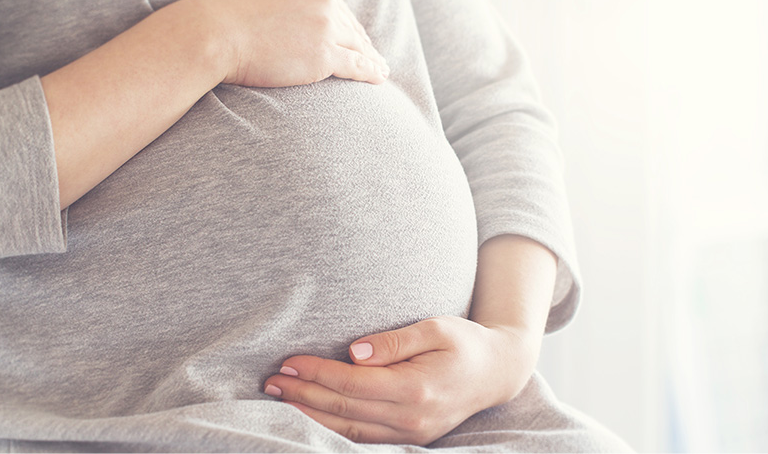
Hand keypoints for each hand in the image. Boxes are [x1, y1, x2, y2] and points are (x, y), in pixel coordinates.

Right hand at [198, 0, 388, 87]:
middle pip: (351, 27)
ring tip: (381, 71)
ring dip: (373, 60)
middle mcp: (324, 1)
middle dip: (364, 44)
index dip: (349, 27)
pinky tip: (379, 78)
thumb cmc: (230, 21)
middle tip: (375, 58)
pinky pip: (357, 65)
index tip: (357, 39)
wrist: (216, 34)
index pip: (338, 8)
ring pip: (359, 47)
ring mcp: (326, 27)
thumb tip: (295, 22)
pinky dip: (372, 73)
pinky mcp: (324, 55)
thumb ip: (288, 5)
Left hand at [262, 316, 540, 444]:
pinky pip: (362, 439)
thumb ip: (395, 341)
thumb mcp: (436, 327)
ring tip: (280, 398)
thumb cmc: (465, 342)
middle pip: (344, 410)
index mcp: (416, 388)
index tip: (288, 361)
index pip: (353, 384)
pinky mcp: (410, 438)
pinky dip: (332, 429)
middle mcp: (411, 418)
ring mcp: (411, 433)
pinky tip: (311, 416)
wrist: (497, 372)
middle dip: (304, 395)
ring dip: (311, 415)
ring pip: (348, 431)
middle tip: (271, 381)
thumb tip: (354, 351)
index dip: (317, 373)